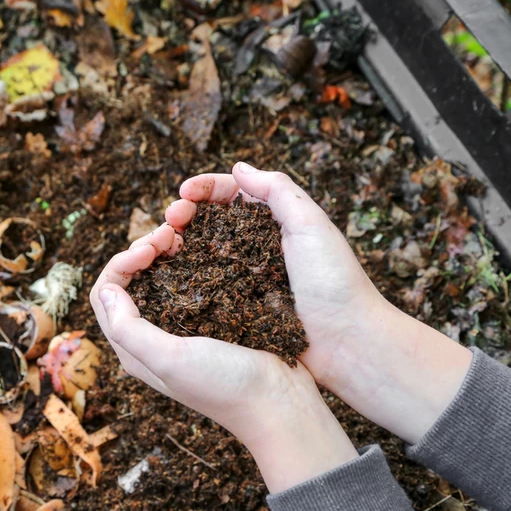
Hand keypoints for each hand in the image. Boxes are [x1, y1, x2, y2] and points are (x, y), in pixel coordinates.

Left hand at [89, 225, 358, 491]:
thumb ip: (130, 329)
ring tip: (183, 234)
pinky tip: (205, 248)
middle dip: (142, 251)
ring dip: (164, 252)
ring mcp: (183, 328)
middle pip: (130, 282)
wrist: (280, 403)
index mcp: (134, 350)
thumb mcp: (170, 359)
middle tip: (169, 233)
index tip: (150, 248)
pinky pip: (190, 282)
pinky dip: (190, 261)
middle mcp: (153, 338)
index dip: (121, 263)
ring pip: (159, 278)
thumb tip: (107, 290)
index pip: (106, 295)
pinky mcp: (211, 320)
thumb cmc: (225, 385)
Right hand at [167, 162, 471, 442]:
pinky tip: (170, 273)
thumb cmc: (334, 282)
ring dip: (179, 242)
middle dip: (185, 213)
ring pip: (202, 251)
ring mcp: (245, 277)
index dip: (204, 189)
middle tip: (169, 219)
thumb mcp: (311, 224)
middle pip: (210, 220)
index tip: (183, 192)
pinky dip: (185, 275)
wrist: (347, 343)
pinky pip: (205, 286)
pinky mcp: (238, 307)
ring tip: (162, 244)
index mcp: (276, 222)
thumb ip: (278, 190)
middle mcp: (257, 246)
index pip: (232, 193)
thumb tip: (239, 167)